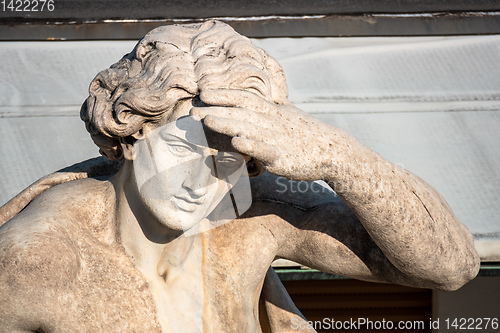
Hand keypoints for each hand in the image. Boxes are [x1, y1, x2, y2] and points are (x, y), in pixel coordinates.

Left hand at [191, 89, 350, 180]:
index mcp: (274, 111)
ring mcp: (278, 139)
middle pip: (241, 112)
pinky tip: (236, 141)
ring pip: (249, 127)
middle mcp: (273, 121)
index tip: (205, 93)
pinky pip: (265, 150)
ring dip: (226, 123)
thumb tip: (273, 98)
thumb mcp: (293, 114)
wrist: (334, 152)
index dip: (225, 94)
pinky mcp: (283, 158)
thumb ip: (278, 107)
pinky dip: (251, 145)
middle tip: (193, 111)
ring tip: (206, 120)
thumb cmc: (310, 134)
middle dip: (216, 109)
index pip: (246, 98)